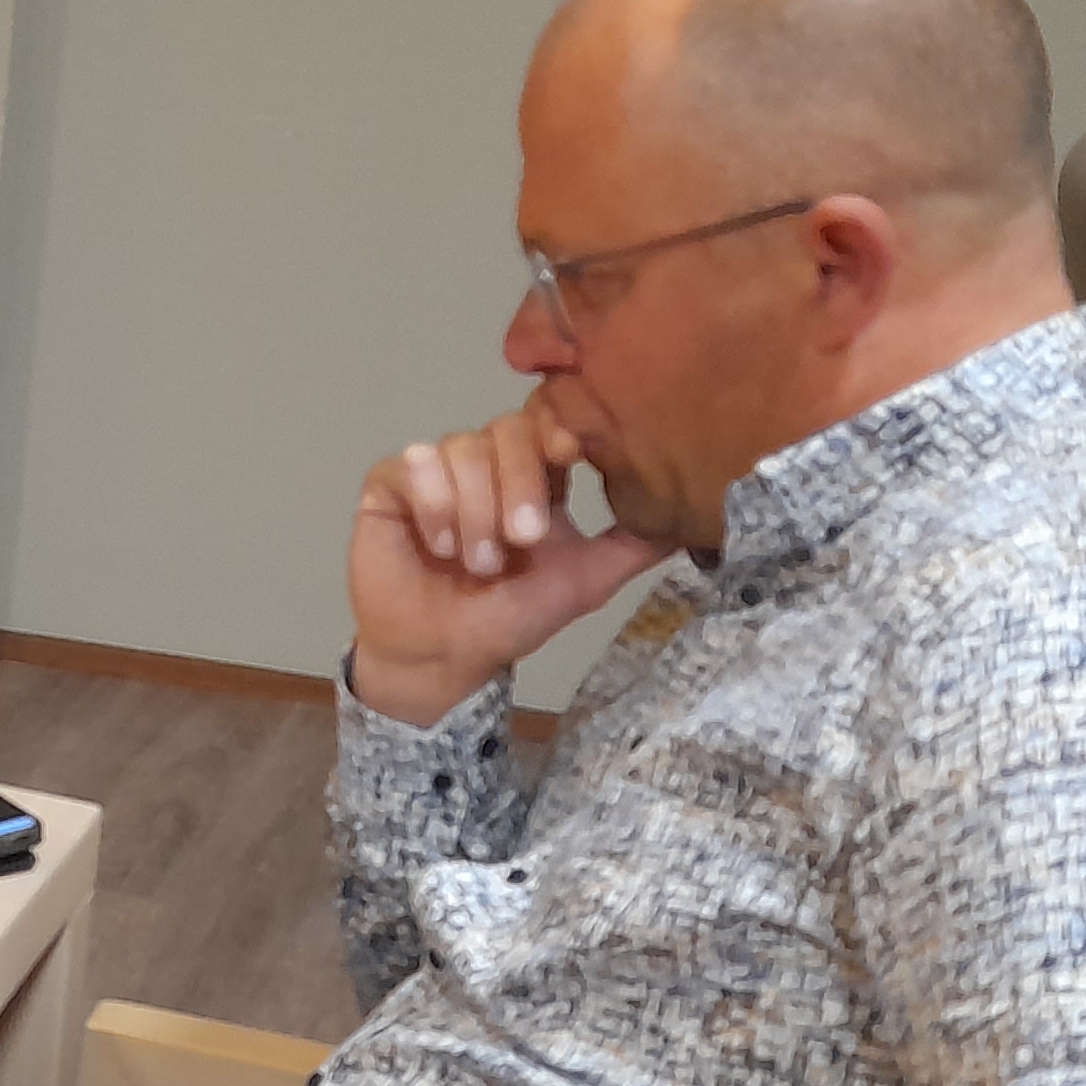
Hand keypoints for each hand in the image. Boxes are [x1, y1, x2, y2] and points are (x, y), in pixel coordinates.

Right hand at [345, 394, 666, 726]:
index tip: (572, 453)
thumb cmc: (507, 620)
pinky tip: (437, 545)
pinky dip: (433, 503)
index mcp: (533, 477)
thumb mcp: (583, 583)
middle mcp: (485, 464)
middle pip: (505, 431)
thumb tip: (694, 519)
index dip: (558, 430)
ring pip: (461, 449)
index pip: (547, 427)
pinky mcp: (391, 484)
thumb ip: (633, 548)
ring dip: (473, 509)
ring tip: (474, 563)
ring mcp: (437, 470)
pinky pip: (414, 463)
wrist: (442, 658)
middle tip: (520, 543)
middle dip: (517, 485)